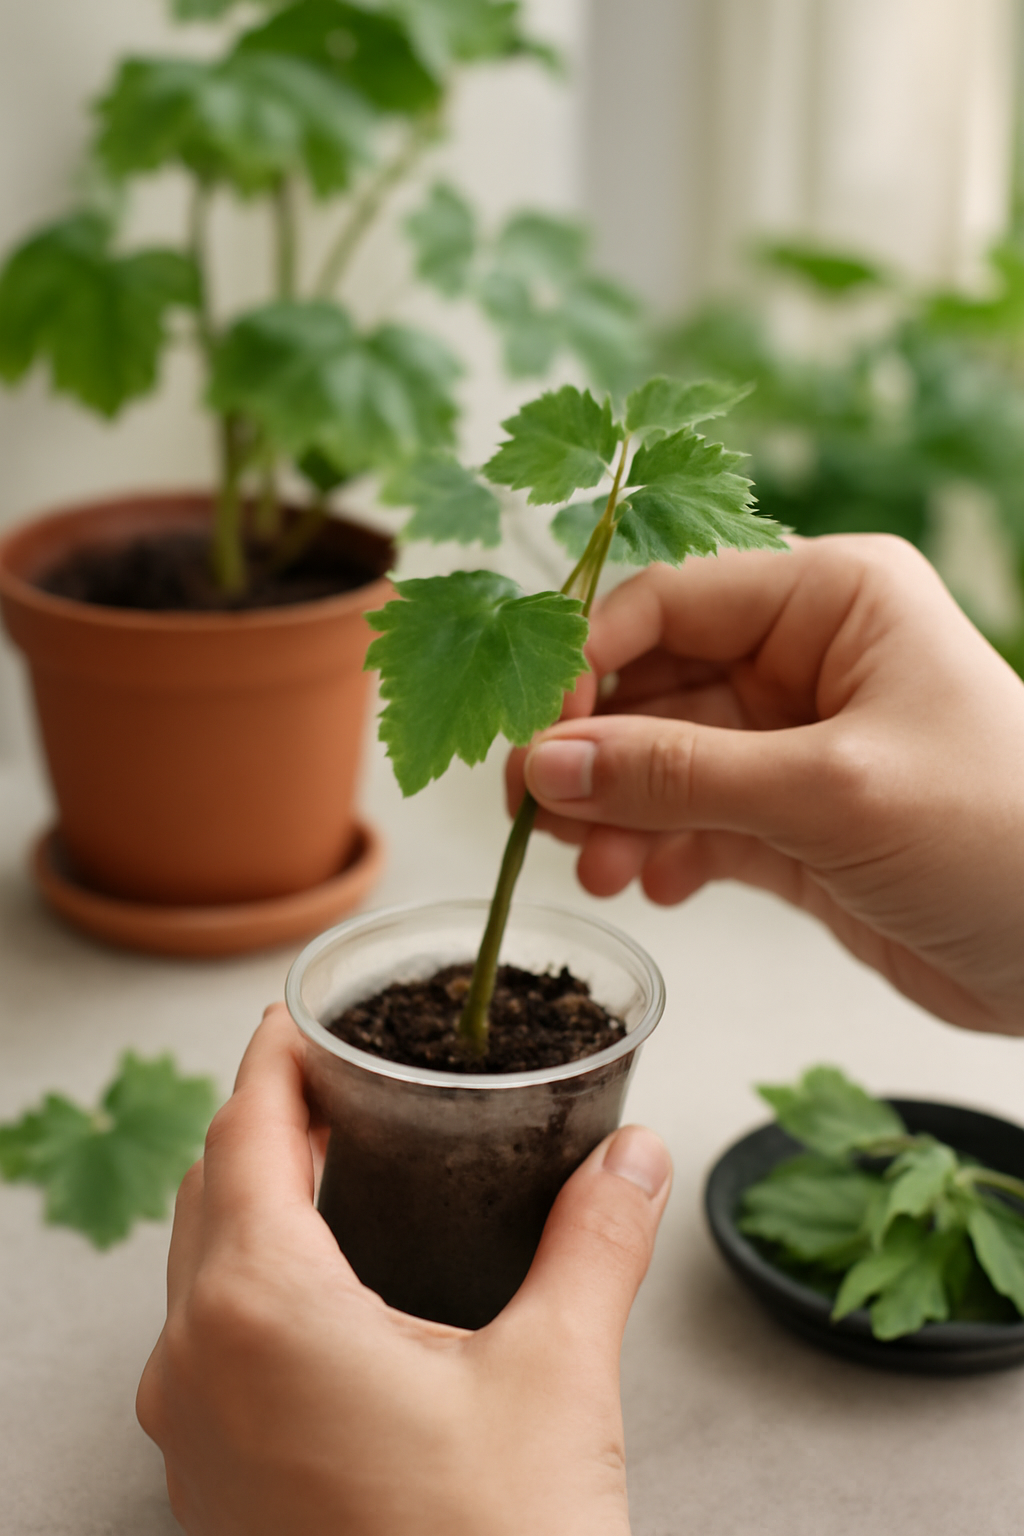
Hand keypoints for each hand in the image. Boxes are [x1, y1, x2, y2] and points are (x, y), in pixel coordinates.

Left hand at [137, 1006, 671, 1535]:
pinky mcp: (213, 1487)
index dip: (276, 1057)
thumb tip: (637, 1156)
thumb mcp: (558, 1381)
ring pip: (199, 1267)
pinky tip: (323, 1284)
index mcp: (259, 1312)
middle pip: (211, 1189)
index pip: (245, 1132)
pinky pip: (207, 1341)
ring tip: (333, 1162)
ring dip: (254, 1197)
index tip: (308, 1012)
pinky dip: (250, 1278)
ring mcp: (190, 1436)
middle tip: (341, 1078)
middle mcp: (195, 1366)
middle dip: (269, 1119)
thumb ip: (596, 1244)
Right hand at [509, 534, 1023, 1035]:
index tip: (534, 738)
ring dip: (616, 810)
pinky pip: (695, 820)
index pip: (670, 601)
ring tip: (592, 869)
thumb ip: (678, 775)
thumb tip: (545, 766)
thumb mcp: (830, 792)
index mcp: (829, 598)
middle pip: (653, 684)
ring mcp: (796, 743)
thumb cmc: (999, 833)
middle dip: (593, 751)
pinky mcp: (794, 823)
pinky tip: (652, 886)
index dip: (588, 662)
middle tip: (533, 816)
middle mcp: (807, 658)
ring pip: (664, 760)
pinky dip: (661, 851)